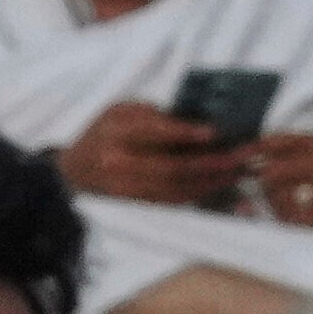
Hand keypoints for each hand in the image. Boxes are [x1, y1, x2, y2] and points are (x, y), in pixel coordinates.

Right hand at [53, 97, 252, 207]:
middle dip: (209, 163)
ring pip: (174, 188)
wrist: (75, 167)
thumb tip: (200, 119)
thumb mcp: (122, 110)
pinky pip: (170, 200)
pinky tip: (217, 183)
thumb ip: (154, 113)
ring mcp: (123, 186)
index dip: (185, 133)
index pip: (154, 132)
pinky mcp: (133, 202)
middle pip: (170, 167)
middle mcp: (117, 161)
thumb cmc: (105, 131)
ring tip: (236, 171)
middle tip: (238, 157)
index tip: (213, 131)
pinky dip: (197, 192)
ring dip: (210, 181)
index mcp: (115, 131)